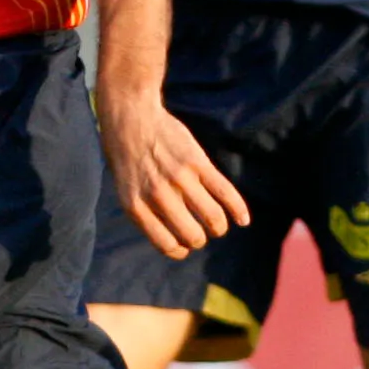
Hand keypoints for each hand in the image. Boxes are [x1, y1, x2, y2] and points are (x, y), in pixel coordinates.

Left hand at [103, 95, 249, 258]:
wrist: (131, 118)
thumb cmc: (127, 158)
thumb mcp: (126, 190)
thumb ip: (146, 213)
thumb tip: (174, 240)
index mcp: (137, 207)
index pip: (168, 245)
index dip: (181, 250)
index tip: (186, 246)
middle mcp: (158, 195)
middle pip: (193, 235)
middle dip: (200, 239)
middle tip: (202, 233)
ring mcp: (180, 178)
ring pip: (212, 216)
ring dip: (219, 227)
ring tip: (218, 225)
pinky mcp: (198, 162)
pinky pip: (224, 192)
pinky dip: (238, 210)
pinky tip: (243, 220)